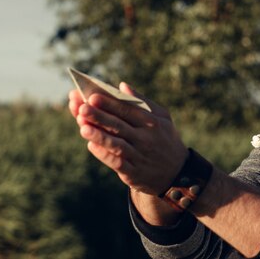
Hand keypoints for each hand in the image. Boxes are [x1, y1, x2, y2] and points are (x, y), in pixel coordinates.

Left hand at [69, 83, 187, 195]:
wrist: (177, 172)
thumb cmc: (165, 138)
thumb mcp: (163, 117)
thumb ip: (142, 101)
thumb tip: (122, 86)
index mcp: (152, 122)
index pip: (128, 110)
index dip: (110, 104)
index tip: (92, 96)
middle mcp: (146, 139)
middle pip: (119, 126)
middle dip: (100, 117)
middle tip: (82, 108)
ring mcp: (140, 156)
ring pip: (117, 145)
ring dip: (100, 136)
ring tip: (83, 127)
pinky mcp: (134, 173)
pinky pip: (117, 163)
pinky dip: (104, 155)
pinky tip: (91, 146)